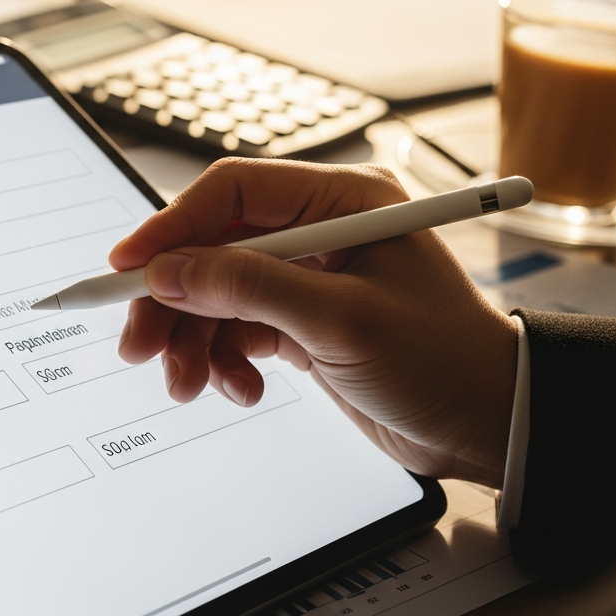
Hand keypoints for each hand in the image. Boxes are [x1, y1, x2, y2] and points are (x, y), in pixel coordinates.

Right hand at [113, 158, 519, 486]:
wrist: (489, 422)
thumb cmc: (444, 359)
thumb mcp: (341, 322)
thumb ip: (249, 288)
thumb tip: (170, 272)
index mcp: (341, 201)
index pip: (231, 193)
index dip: (172, 227)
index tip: (127, 267)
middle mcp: (320, 230)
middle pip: (213, 247)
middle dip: (173, 299)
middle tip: (139, 345)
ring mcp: (310, 277)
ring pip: (218, 293)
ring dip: (194, 339)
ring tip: (189, 385)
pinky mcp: (304, 319)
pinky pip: (238, 327)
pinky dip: (226, 359)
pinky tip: (241, 388)